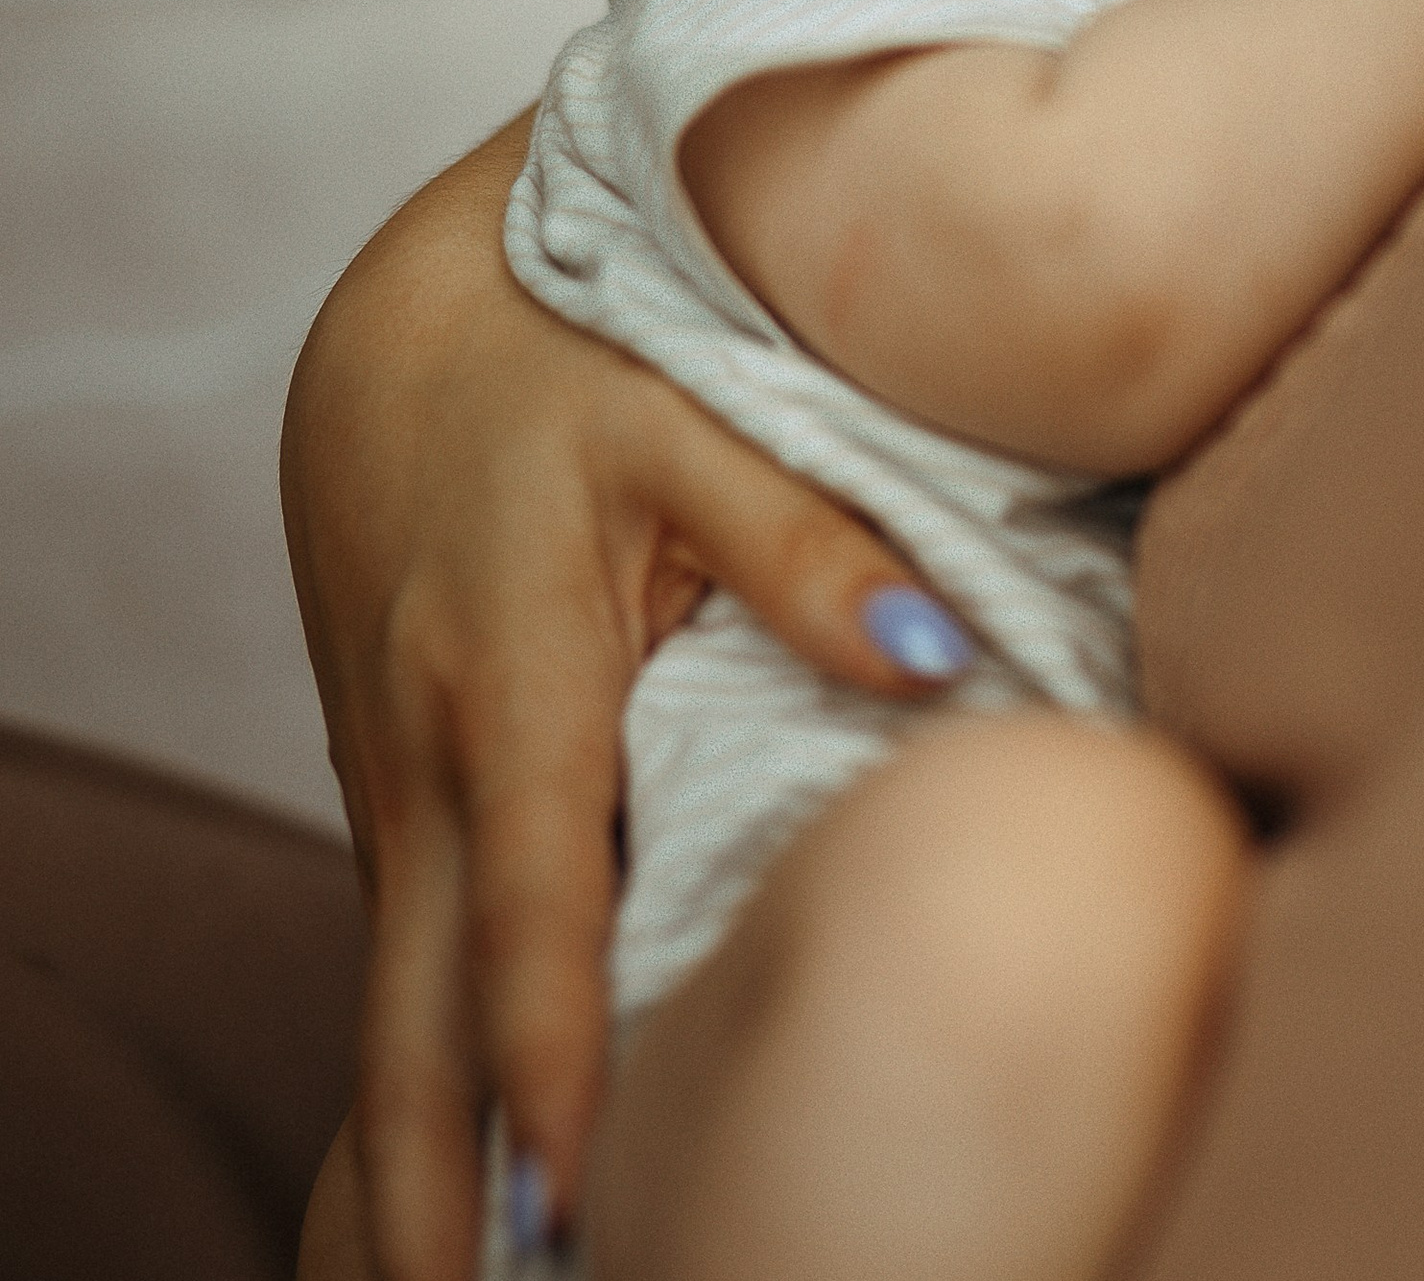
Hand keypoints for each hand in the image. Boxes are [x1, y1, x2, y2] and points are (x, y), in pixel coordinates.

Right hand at [282, 116, 972, 1280]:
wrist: (408, 318)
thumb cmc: (569, 355)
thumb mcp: (695, 419)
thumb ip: (813, 542)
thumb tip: (939, 665)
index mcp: (513, 680)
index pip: (534, 913)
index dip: (546, 1069)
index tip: (571, 1207)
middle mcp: (433, 757)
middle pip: (416, 1017)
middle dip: (434, 1190)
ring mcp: (401, 777)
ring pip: (397, 1000)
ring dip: (414, 1152)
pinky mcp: (405, 774)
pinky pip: (413, 946)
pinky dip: (425, 1063)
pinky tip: (467, 1146)